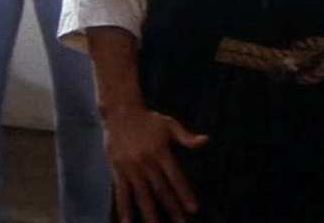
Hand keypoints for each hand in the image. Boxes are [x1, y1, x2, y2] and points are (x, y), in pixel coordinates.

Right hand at [104, 104, 208, 222]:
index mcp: (161, 152)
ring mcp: (131, 167)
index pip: (175, 177)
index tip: (193, 209)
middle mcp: (146, 161)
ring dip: (149, 213)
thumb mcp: (169, 124)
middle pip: (161, 190)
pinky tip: (128, 222)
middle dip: (172, 208)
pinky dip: (124, 208)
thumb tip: (206, 140)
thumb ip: (186, 137)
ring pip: (142, 194)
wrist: (120, 111)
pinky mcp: (118, 170)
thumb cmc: (148, 119)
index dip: (184, 193)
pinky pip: (121, 192)